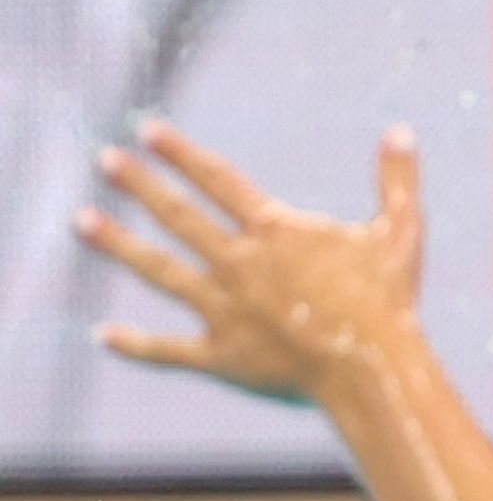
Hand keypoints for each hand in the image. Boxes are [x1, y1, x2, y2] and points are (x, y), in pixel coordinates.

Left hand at [74, 120, 425, 401]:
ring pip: (159, 271)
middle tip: (105, 160)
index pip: (218, 181)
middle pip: (178, 216)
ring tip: (81, 220)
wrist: (371, 369)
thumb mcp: (401, 233)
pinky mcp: (222, 355)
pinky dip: (136, 344)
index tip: (148, 131)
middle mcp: (239, 263)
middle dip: (139, 185)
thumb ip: (397, 181)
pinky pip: (170, 349)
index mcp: (275, 231)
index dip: (181, 153)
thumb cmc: (390, 301)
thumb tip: (402, 131)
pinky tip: (103, 334)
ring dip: (118, 244)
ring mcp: (224, 309)